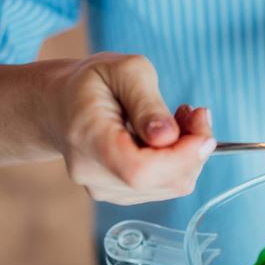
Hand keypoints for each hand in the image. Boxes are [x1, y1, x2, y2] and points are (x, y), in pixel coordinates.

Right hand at [46, 53, 215, 204]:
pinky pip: (165, 185)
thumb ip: (148, 103)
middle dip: (193, 150)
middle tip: (198, 114)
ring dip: (190, 154)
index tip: (204, 132)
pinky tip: (171, 137)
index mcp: (88, 138)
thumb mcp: (124, 71)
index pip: (139, 170)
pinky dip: (180, 162)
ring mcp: (105, 190)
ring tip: (182, 118)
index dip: (181, 157)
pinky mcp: (121, 194)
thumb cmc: (93, 82)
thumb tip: (168, 137)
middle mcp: (93, 174)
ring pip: (169, 186)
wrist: (61, 105)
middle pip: (159, 181)